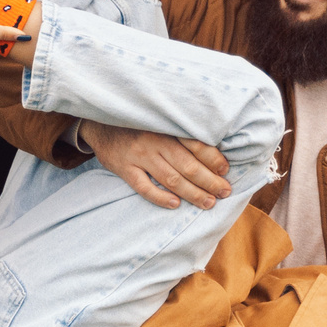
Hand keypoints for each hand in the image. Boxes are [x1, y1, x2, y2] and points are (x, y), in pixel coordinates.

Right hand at [88, 122, 233, 211]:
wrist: (100, 124)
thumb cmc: (138, 126)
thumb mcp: (159, 122)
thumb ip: (180, 134)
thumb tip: (213, 153)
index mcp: (167, 128)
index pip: (197, 145)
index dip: (213, 159)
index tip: (226, 170)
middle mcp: (155, 141)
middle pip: (188, 166)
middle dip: (210, 181)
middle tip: (224, 192)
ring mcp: (139, 155)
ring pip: (171, 179)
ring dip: (193, 193)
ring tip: (208, 203)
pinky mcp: (124, 168)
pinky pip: (144, 187)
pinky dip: (160, 197)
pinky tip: (175, 204)